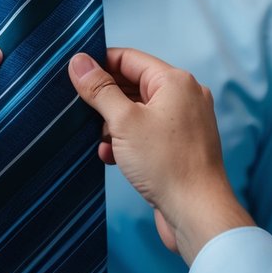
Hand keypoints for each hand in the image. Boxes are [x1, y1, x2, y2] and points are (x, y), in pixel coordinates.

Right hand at [68, 48, 254, 263]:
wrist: (197, 213)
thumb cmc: (167, 165)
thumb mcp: (123, 121)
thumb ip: (99, 89)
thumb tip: (79, 61)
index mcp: (175, 81)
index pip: (128, 58)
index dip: (99, 64)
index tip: (74, 74)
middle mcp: (184, 97)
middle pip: (133, 84)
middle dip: (105, 99)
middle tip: (81, 111)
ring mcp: (184, 123)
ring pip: (137, 111)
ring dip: (114, 124)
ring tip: (101, 141)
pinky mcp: (180, 146)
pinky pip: (147, 133)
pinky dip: (127, 141)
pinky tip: (112, 156)